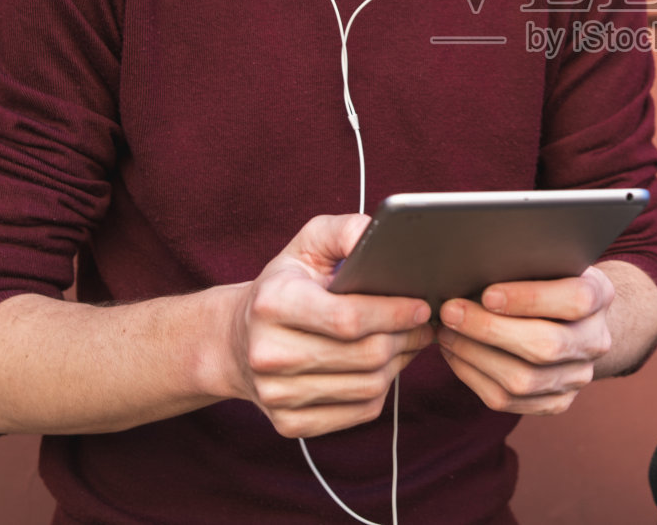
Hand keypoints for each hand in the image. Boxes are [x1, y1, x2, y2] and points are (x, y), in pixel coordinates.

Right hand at [222, 214, 433, 437]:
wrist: (234, 342)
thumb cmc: (282, 287)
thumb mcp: (306, 246)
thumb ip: (344, 231)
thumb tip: (376, 234)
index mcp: (272, 304)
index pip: (348, 318)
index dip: (394, 313)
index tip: (421, 306)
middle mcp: (269, 353)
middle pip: (364, 355)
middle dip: (405, 338)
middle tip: (422, 324)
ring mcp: (277, 395)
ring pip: (368, 386)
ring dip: (399, 364)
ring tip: (407, 343)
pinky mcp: (289, 424)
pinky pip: (359, 413)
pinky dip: (382, 390)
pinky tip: (383, 368)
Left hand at [435, 266, 616, 414]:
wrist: (573, 318)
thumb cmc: (548, 278)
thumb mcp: (548, 261)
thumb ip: (524, 264)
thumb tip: (472, 267)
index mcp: (600, 296)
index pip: (574, 299)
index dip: (530, 298)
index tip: (488, 293)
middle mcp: (595, 341)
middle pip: (545, 347)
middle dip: (489, 330)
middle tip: (450, 312)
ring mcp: (578, 377)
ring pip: (522, 381)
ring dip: (474, 356)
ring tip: (446, 332)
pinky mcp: (556, 402)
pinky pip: (507, 401)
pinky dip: (473, 376)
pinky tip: (455, 354)